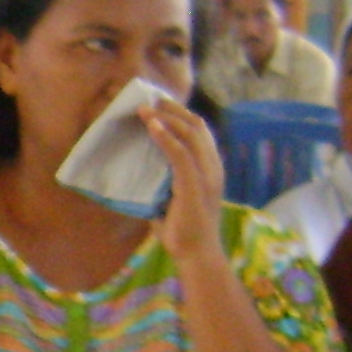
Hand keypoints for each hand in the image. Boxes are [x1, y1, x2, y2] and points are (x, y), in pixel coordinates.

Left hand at [139, 96, 227, 266]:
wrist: (195, 255)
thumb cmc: (182, 231)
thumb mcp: (171, 198)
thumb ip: (163, 182)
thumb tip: (139, 171)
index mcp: (210, 168)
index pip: (200, 131)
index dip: (181, 113)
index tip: (159, 102)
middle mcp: (213, 167)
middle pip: (196, 125)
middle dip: (172, 108)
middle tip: (150, 97)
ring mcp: (207, 176)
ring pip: (190, 134)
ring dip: (166, 117)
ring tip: (144, 107)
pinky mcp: (195, 186)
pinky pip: (180, 153)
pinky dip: (165, 136)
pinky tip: (151, 125)